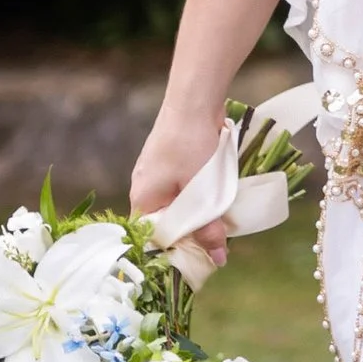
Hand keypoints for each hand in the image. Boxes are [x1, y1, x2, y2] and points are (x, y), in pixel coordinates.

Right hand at [129, 101, 232, 267]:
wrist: (194, 101)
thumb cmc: (192, 146)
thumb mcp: (202, 192)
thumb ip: (208, 226)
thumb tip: (217, 260)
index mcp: (143, 200)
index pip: (153, 238)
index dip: (176, 251)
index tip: (199, 259)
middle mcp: (143, 189)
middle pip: (165, 223)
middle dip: (190, 232)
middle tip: (215, 242)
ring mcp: (155, 175)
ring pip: (176, 206)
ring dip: (197, 213)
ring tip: (220, 220)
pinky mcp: (169, 163)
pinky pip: (181, 190)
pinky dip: (197, 196)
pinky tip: (215, 196)